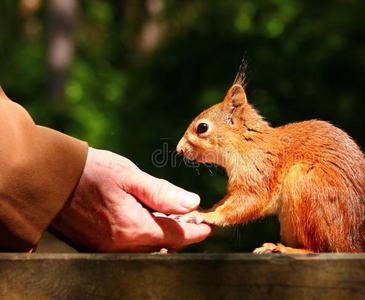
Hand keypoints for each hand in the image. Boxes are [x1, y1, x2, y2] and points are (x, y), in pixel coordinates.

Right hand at [50, 147, 211, 251]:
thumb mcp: (129, 176)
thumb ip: (162, 193)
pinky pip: (129, 249)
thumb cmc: (90, 172)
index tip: (209, 226)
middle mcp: (120, 245)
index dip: (196, 231)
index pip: (176, 236)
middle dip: (181, 234)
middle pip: (164, 246)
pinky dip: (144, 237)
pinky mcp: (95, 246)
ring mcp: (106, 249)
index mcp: (132, 228)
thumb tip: (192, 203)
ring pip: (147, 249)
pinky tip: (146, 220)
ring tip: (172, 218)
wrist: (48, 179)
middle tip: (192, 219)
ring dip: (163, 236)